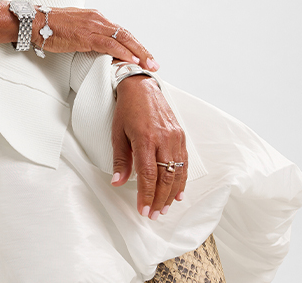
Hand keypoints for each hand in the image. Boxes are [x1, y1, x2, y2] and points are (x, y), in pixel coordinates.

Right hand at [31, 7, 158, 70]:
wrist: (34, 22)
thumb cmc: (50, 26)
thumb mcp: (74, 28)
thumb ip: (87, 34)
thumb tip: (94, 46)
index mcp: (95, 17)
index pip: (120, 31)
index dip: (134, 44)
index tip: (143, 56)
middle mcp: (97, 19)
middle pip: (126, 34)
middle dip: (142, 50)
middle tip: (153, 63)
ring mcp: (92, 26)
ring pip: (122, 39)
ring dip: (138, 53)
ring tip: (147, 65)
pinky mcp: (85, 36)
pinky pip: (109, 44)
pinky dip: (123, 52)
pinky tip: (131, 60)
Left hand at [111, 76, 187, 218]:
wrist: (141, 87)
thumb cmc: (127, 109)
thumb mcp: (118, 133)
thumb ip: (120, 160)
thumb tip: (117, 182)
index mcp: (144, 138)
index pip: (147, 175)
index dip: (146, 195)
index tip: (143, 209)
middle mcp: (162, 139)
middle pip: (164, 178)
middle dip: (159, 200)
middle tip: (154, 214)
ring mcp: (174, 137)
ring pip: (177, 173)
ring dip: (171, 194)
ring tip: (164, 207)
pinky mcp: (180, 135)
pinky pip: (184, 162)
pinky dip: (182, 179)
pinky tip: (178, 192)